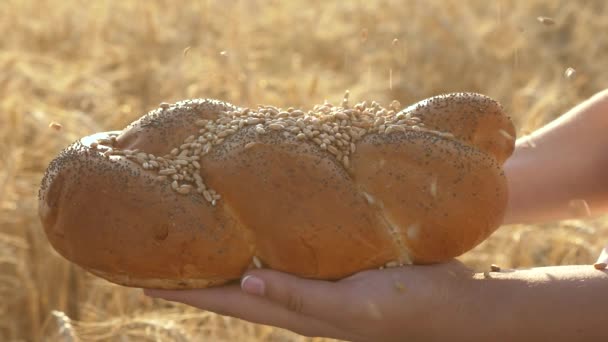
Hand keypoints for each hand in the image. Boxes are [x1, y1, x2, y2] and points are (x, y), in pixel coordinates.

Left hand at [143, 260, 477, 341]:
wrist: (454, 306)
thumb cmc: (405, 310)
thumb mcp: (350, 309)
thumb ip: (299, 298)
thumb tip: (242, 284)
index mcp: (295, 311)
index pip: (225, 299)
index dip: (183, 289)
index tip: (138, 276)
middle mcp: (297, 297)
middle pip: (232, 283)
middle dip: (195, 269)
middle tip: (159, 247)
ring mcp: (316, 280)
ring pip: (257, 262)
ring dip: (226, 250)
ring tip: (198, 229)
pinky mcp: (335, 262)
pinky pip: (289, 247)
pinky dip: (266, 235)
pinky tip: (260, 218)